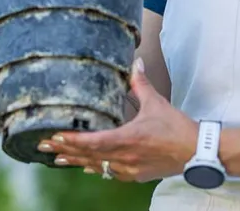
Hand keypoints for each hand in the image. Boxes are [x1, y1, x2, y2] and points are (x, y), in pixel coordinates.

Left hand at [40, 58, 198, 182]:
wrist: (195, 152)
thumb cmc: (177, 128)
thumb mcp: (156, 103)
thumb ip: (141, 84)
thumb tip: (135, 64)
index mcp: (128, 138)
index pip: (92, 142)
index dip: (72, 140)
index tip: (55, 136)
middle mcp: (124, 157)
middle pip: (88, 156)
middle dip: (65, 150)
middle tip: (44, 146)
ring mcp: (129, 169)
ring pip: (96, 166)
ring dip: (76, 161)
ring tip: (57, 158)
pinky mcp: (135, 175)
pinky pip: (109, 173)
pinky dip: (96, 168)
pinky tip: (87, 166)